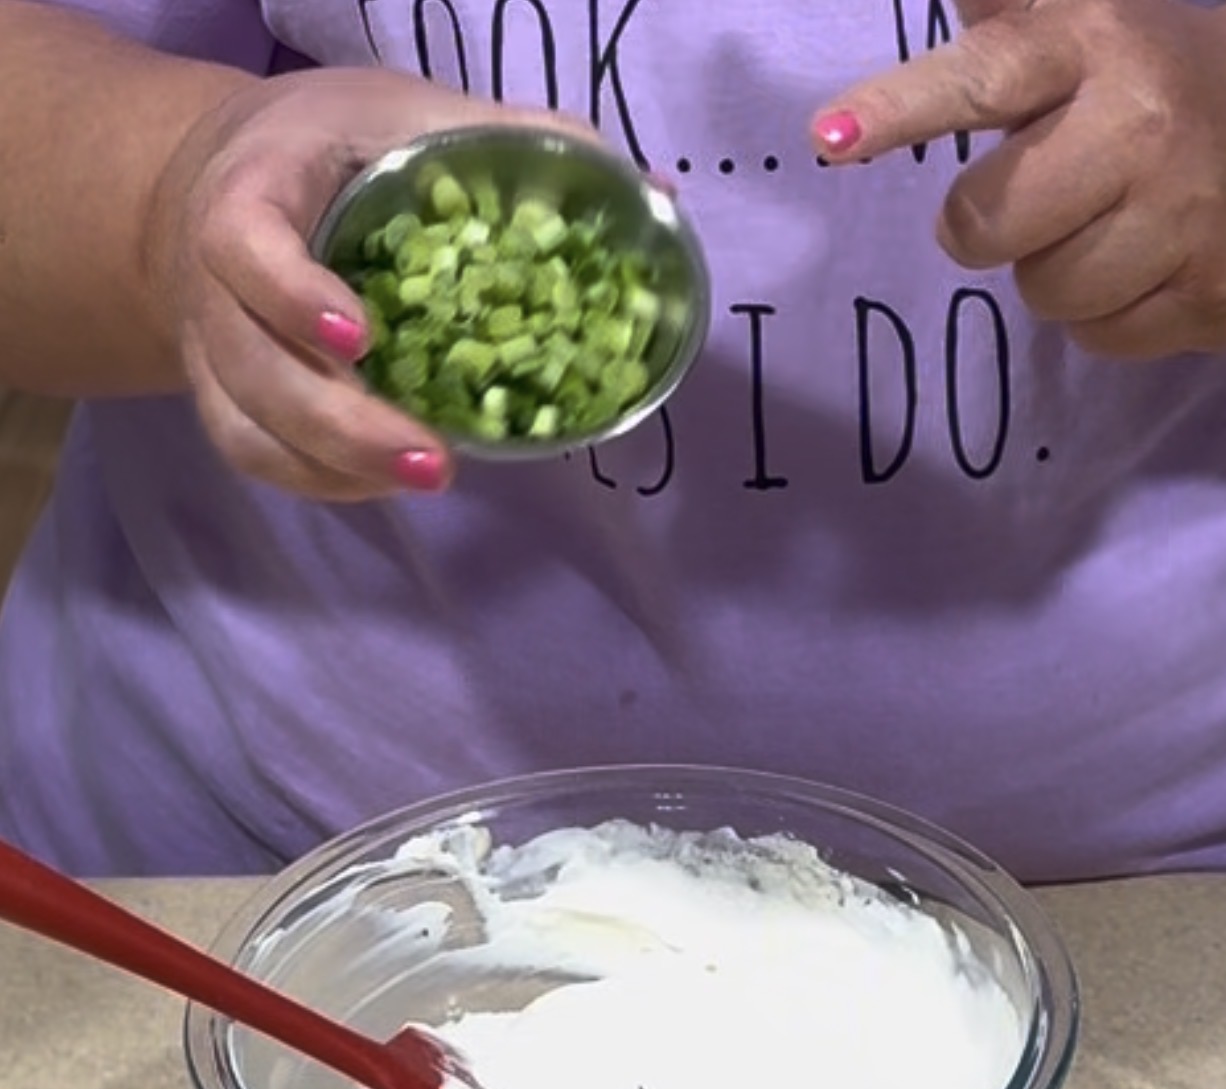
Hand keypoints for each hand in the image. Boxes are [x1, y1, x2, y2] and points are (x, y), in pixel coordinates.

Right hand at [143, 69, 582, 499]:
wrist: (236, 178)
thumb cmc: (338, 147)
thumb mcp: (414, 114)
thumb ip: (522, 143)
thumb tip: (654, 194)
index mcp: (253, 187)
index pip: (240, 244)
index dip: (291, 296)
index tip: (363, 337)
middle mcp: (214, 280)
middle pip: (252, 368)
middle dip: (340, 424)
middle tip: (436, 460)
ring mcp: (214, 350)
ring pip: (251, 429)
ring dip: (338, 467)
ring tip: (429, 476)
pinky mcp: (230, 399)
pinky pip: (263, 457)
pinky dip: (327, 480)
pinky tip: (393, 477)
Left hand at [812, 0, 1225, 357]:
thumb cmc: (1152, 82)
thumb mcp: (1080, 27)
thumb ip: (999, 19)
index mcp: (1098, 45)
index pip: (983, 78)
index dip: (901, 110)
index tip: (830, 137)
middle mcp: (1147, 127)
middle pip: (988, 224)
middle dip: (984, 225)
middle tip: (1032, 196)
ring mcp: (1188, 220)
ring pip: (1044, 294)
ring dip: (1052, 272)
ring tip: (1106, 223)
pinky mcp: (1211, 299)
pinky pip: (1098, 339)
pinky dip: (1105, 314)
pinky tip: (1145, 263)